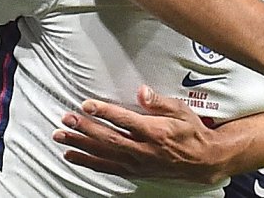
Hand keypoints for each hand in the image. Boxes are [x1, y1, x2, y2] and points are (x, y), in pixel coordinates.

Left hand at [52, 85, 229, 184]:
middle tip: (66, 118)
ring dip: (80, 144)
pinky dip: (87, 162)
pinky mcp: (134, 171)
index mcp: (156, 132)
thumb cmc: (192, 132)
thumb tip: (142, 91)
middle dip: (85, 128)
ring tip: (61, 135)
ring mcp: (137, 163)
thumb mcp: (182, 111)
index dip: (104, 112)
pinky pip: (106, 167)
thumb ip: (160, 102)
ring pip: (103, 154)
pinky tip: (72, 155)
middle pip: (108, 138)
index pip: (125, 120)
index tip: (87, 104)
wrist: (203, 160)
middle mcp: (144, 149)